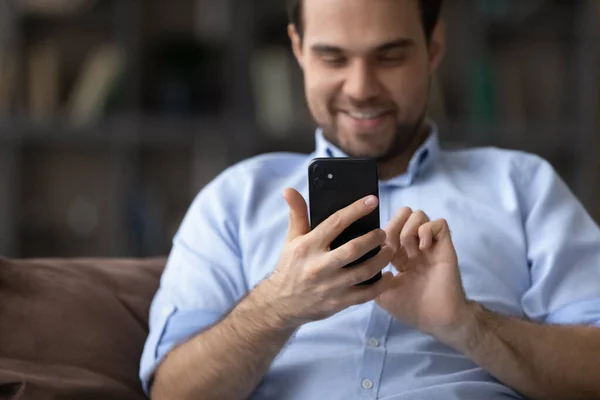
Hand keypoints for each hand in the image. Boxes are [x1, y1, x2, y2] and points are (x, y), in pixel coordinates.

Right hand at [255, 188, 394, 329]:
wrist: (281, 304)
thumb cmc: (290, 267)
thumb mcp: (291, 240)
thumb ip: (297, 214)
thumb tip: (289, 190)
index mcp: (308, 246)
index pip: (335, 223)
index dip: (356, 210)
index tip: (372, 200)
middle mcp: (319, 266)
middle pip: (353, 249)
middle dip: (373, 238)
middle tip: (383, 233)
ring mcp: (329, 286)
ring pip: (363, 272)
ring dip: (381, 260)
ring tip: (389, 250)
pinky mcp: (338, 303)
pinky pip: (365, 294)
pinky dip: (380, 285)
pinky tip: (389, 275)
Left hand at [376, 208, 469, 339]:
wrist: (436, 318)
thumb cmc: (411, 307)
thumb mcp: (382, 294)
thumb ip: (372, 277)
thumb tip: (362, 264)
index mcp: (401, 256)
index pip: (389, 229)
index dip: (382, 235)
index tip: (382, 253)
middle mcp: (415, 247)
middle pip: (404, 215)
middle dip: (395, 224)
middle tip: (394, 246)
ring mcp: (430, 245)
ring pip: (419, 215)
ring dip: (409, 229)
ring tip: (410, 251)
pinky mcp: (445, 246)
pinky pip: (439, 223)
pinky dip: (427, 231)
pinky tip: (422, 248)